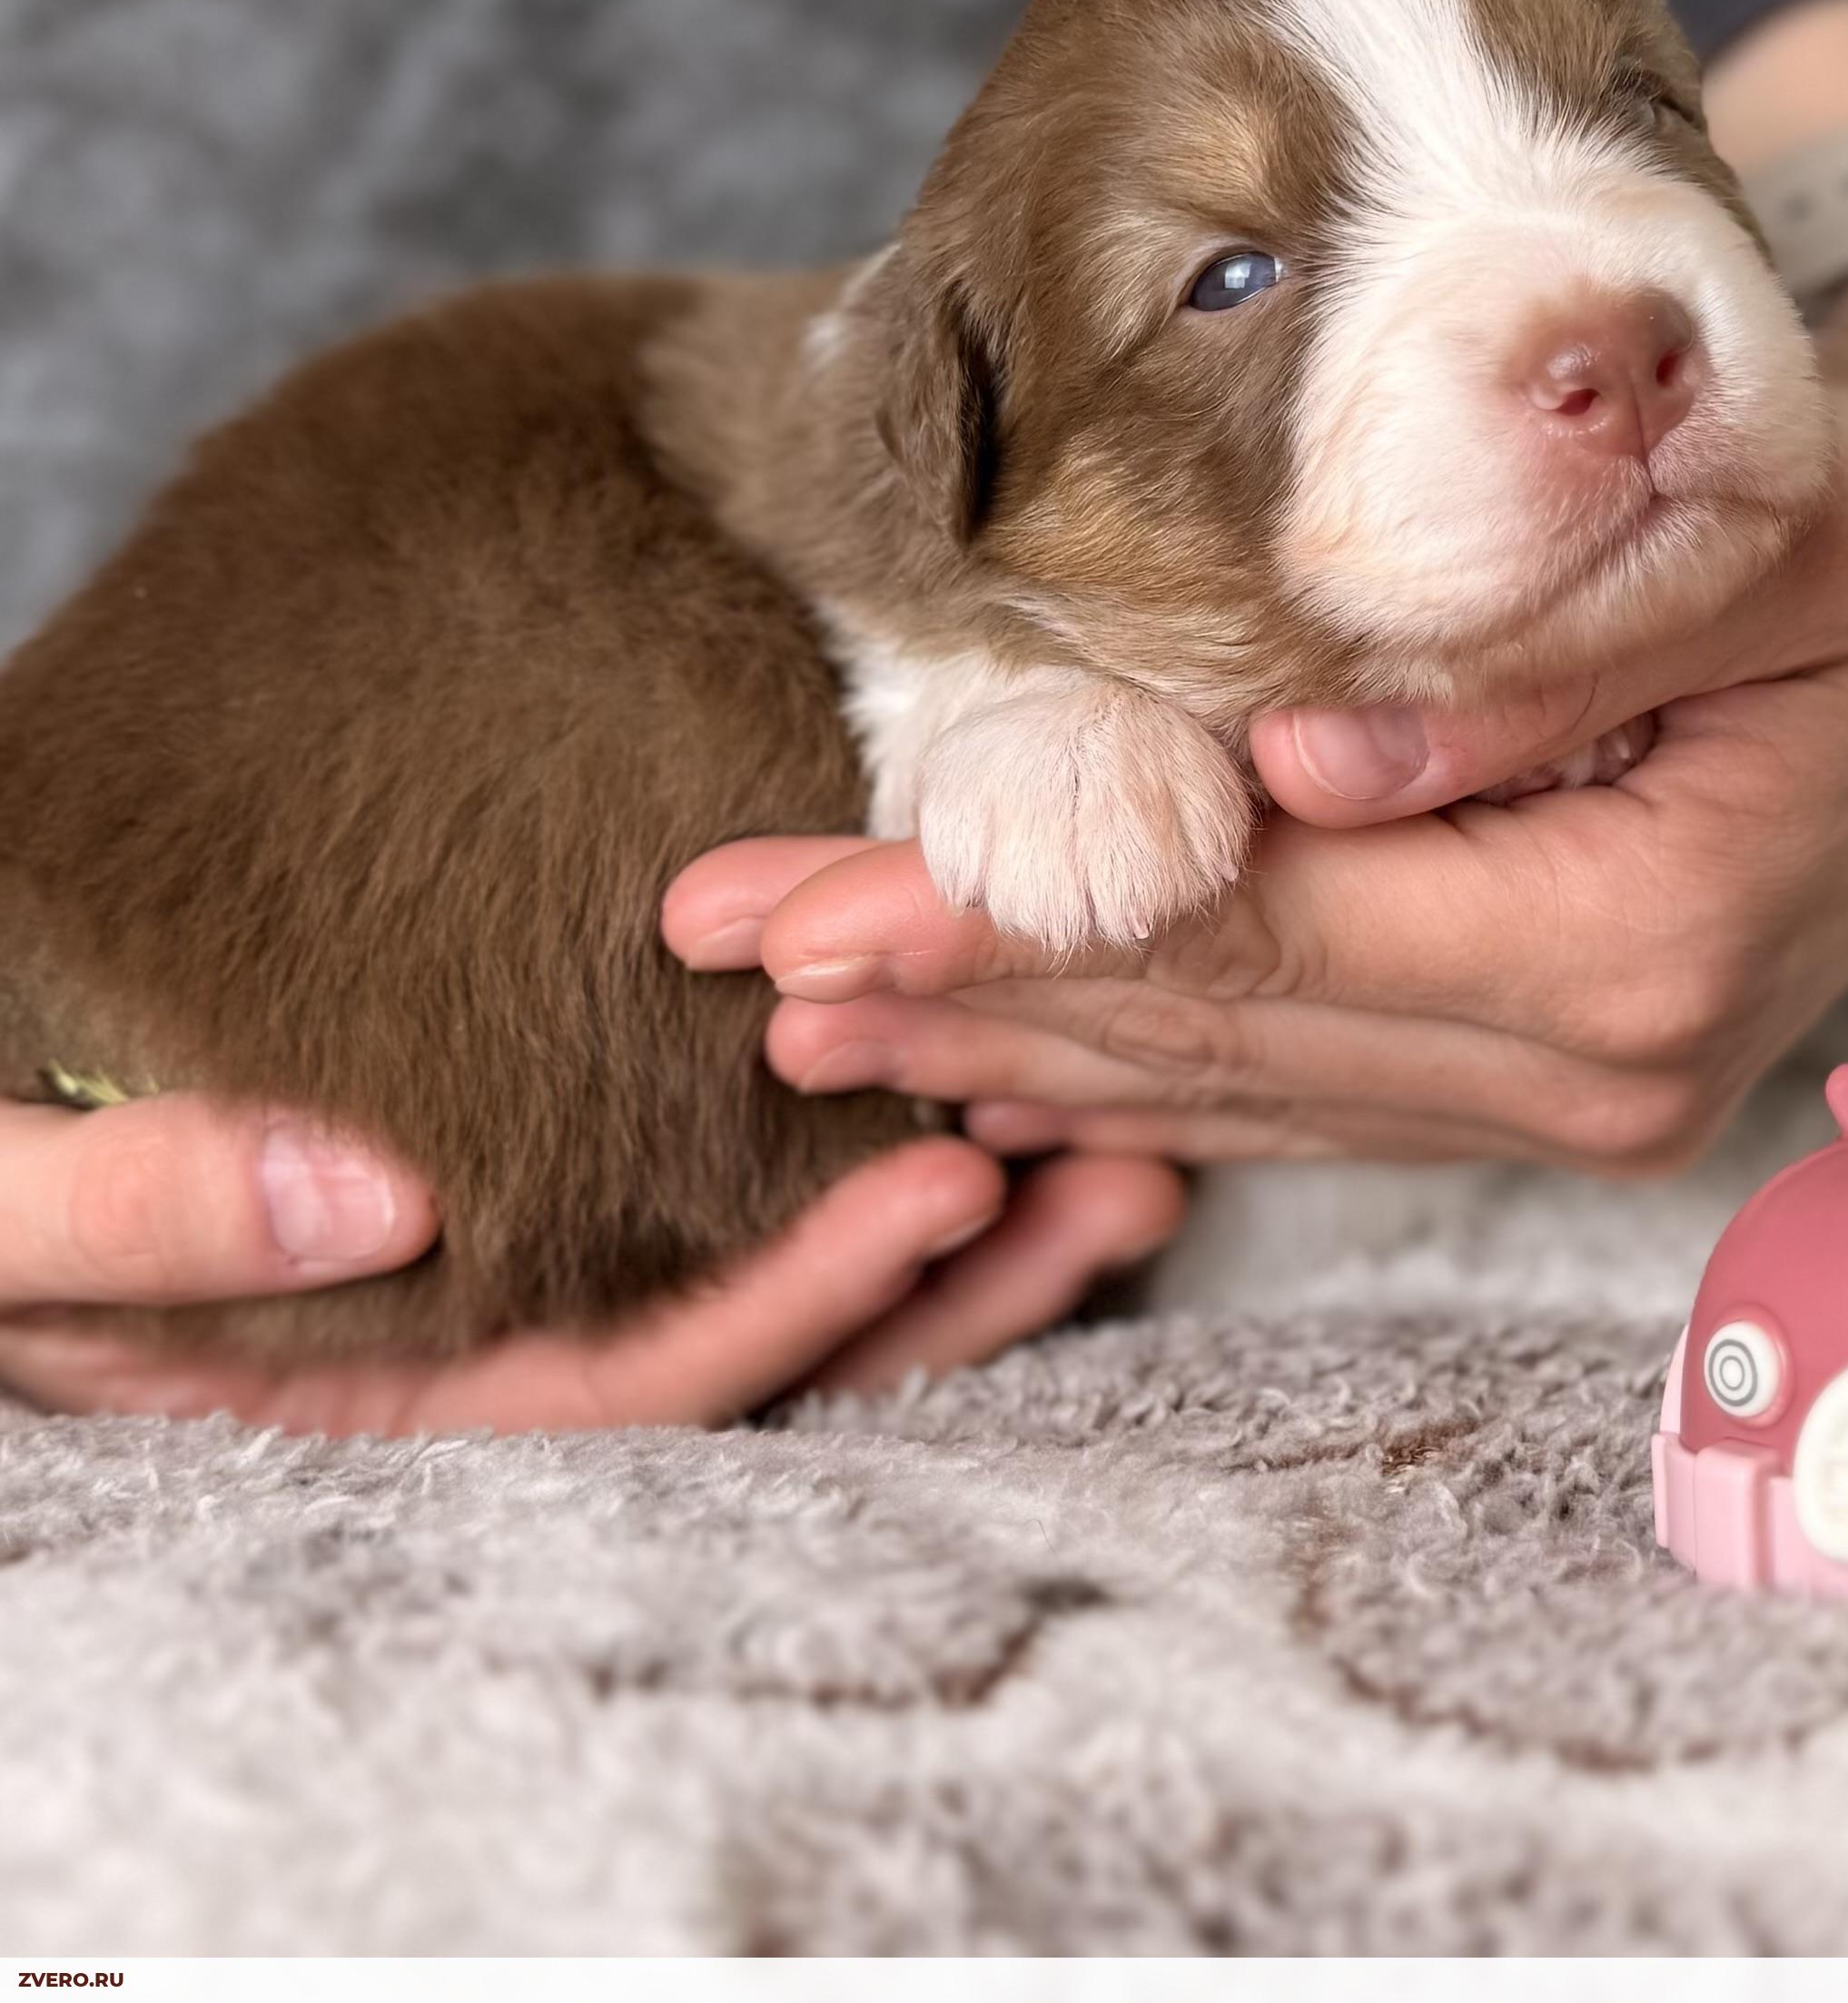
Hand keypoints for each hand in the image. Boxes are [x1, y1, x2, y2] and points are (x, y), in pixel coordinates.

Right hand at [0, 1089, 1180, 1431]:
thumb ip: (149, 1217)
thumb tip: (384, 1187)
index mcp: (367, 1379)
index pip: (629, 1378)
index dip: (796, 1305)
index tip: (949, 1191)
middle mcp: (469, 1323)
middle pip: (759, 1331)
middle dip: (954, 1269)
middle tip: (1131, 1159)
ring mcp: (519, 1227)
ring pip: (775, 1243)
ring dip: (958, 1192)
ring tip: (1121, 1103)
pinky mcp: (548, 1123)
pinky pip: (726, 1142)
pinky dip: (857, 1098)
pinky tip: (980, 1034)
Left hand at [678, 232, 1847, 1173]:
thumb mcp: (1784, 536)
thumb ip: (1560, 651)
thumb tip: (1311, 758)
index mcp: (1641, 948)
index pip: (1264, 943)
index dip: (1019, 926)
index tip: (804, 904)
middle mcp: (1599, 1065)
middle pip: (1217, 1028)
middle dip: (957, 990)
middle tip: (724, 943)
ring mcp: (1575, 1086)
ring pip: (1239, 1072)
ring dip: (1017, 1031)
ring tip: (804, 994)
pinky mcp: (1550, 1055)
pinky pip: (1307, 1068)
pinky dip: (1142, 1046)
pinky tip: (996, 1041)